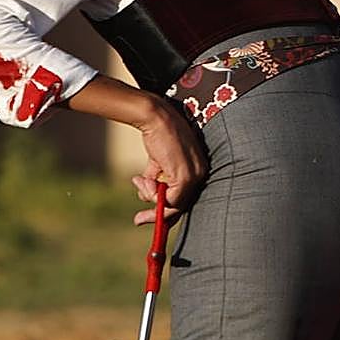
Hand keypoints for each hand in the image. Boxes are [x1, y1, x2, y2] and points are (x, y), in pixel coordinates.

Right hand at [130, 97, 207, 225]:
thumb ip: (157, 179)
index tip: (146, 216)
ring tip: (139, 180)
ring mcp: (195, 176)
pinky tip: (141, 178)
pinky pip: (168, 200)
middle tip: (137, 220)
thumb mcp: (159, 162)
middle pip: (181, 205)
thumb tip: (148, 198)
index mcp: (199, 168)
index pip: (187, 197)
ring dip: (149, 196)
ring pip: (173, 204)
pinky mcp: (186, 177)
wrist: (155, 119)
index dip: (167, 210)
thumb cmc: (158, 137)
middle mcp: (202, 173)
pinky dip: (151, 193)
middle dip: (157, 215)